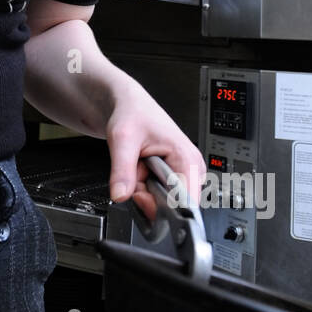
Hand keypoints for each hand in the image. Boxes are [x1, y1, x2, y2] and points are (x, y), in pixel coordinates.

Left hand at [104, 79, 206, 221]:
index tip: (139, 195)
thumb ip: (122, 170)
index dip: (160, 206)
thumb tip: (120, 195)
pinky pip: (157, 197)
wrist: (128, 105)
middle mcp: (190, 169)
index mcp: (187, 159)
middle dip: (147, 196)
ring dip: (143, 191)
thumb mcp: (122, 139)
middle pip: (171, 205)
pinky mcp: (173, 178)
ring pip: (162, 203)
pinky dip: (143, 188)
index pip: (185, 203)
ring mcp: (182, 174)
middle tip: (134, 172)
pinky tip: (139, 171)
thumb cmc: (133, 113)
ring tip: (137, 167)